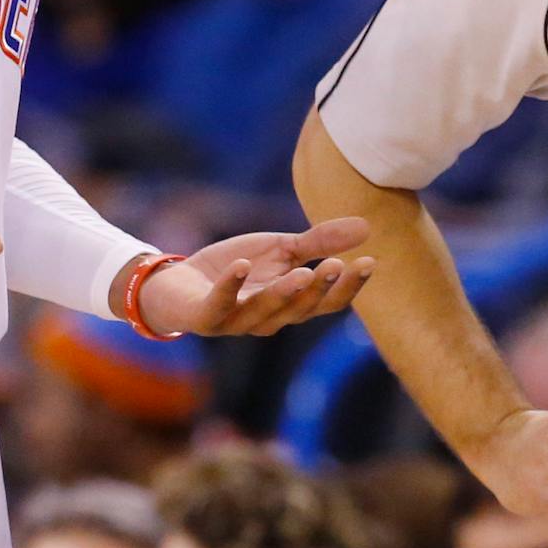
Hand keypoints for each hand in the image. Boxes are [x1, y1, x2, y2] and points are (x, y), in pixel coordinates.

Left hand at [133, 217, 374, 336]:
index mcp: (290, 305)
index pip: (327, 303)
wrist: (178, 283)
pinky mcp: (205, 317)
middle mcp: (268, 319)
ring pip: (265, 311)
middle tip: (339, 265)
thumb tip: (366, 226)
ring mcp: (236, 321)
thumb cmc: (236, 269)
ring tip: (302, 270)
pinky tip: (241, 265)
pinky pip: (219, 305)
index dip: (349, 287)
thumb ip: (319, 242)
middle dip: (319, 289)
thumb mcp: (281, 250)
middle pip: (300, 310)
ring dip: (284, 292)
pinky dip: (231, 286)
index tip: (370, 261)